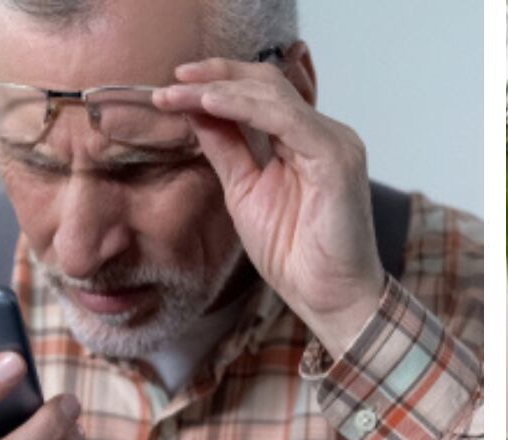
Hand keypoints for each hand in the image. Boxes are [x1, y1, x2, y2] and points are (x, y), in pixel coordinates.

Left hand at [152, 42, 385, 357]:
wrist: (329, 297)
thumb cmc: (296, 255)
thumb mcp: (245, 191)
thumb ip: (227, 149)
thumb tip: (195, 110)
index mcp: (307, 140)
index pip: (262, 92)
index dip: (218, 80)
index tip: (173, 85)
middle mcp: (326, 133)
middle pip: (268, 82)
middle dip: (215, 75)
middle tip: (170, 82)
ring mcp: (335, 142)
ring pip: (273, 94)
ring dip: (219, 89)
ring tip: (177, 92)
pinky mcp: (337, 157)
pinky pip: (285, 119)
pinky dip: (244, 106)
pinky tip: (209, 104)